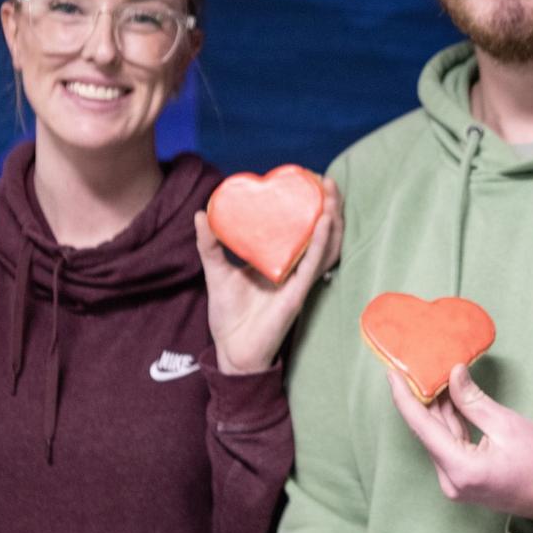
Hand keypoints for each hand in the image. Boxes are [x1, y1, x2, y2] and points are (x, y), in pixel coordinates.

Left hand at [196, 177, 342, 374]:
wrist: (232, 351)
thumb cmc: (229, 315)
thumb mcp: (216, 272)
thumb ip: (210, 245)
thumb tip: (201, 214)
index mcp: (281, 262)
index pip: (303, 229)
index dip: (311, 206)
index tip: (308, 181)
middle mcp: (296, 269)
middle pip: (322, 234)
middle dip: (328, 206)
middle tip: (324, 180)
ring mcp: (300, 282)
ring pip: (326, 247)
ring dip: (332, 219)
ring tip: (329, 195)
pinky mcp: (298, 294)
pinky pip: (314, 265)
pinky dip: (321, 243)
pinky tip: (324, 223)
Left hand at [387, 363, 532, 524]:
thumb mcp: (506, 425)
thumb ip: (473, 400)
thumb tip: (452, 374)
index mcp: (460, 468)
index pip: (422, 426)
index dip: (404, 396)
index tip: (393, 372)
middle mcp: (451, 480)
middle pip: (429, 432)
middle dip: (424, 397)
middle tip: (419, 366)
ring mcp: (457, 483)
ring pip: (439, 437)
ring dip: (439, 408)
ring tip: (437, 376)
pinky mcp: (465, 480)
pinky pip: (451, 446)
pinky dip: (451, 422)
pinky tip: (451, 399)